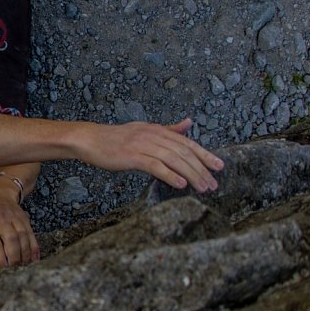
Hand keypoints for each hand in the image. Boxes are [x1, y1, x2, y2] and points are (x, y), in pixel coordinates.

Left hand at [0, 184, 39, 266]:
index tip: (1, 269)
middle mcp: (2, 220)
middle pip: (12, 241)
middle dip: (14, 258)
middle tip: (14, 270)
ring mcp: (15, 219)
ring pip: (24, 238)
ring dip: (25, 255)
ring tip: (24, 267)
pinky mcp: (25, 220)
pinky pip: (31, 235)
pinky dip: (34, 249)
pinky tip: (34, 259)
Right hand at [75, 118, 223, 192]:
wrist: (90, 140)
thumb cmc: (115, 139)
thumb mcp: (144, 130)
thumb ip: (168, 129)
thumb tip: (189, 123)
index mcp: (158, 130)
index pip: (187, 143)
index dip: (205, 154)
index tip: (219, 166)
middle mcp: (153, 135)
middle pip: (183, 152)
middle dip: (201, 169)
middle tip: (213, 184)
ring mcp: (142, 145)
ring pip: (174, 160)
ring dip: (191, 174)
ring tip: (202, 187)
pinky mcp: (132, 156)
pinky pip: (155, 166)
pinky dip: (170, 175)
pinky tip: (181, 184)